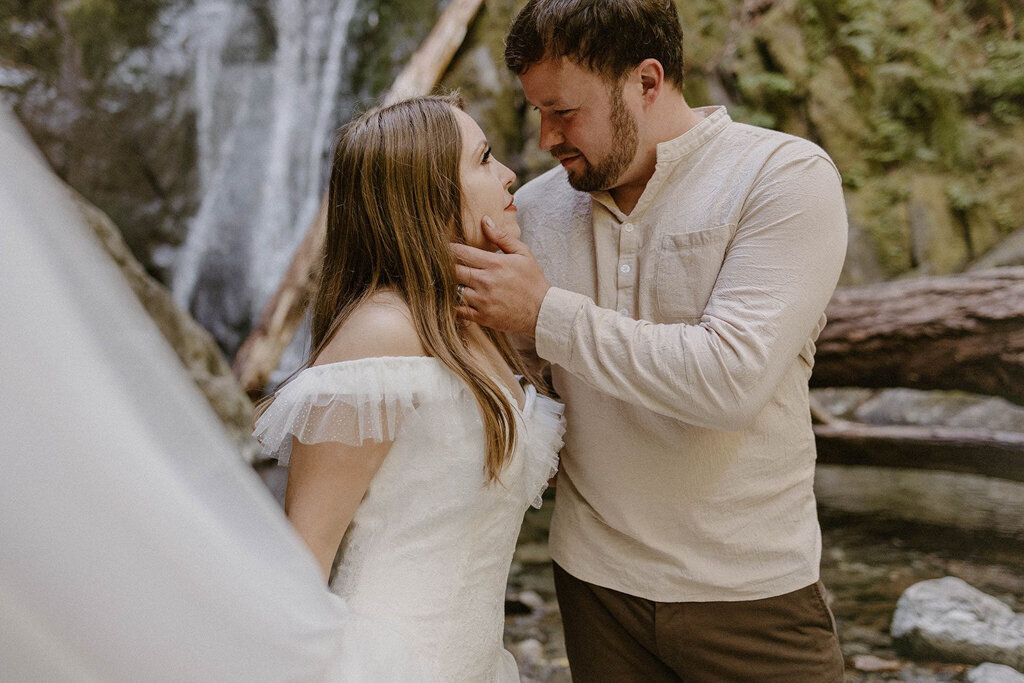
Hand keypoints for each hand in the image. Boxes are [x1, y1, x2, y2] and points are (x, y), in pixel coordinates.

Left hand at [451, 216, 550, 335]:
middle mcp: (486, 282)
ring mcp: (483, 301)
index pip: (461, 253)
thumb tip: (484, 220)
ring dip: (447, 285)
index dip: (448, 249)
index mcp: (495, 264)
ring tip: (443, 280)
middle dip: (443, 266)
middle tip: (437, 263)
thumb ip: (502, 237)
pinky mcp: (482, 317)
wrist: (542, 311)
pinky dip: (452, 304)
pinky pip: (458, 311)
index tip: (442, 247)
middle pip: (452, 271)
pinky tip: (451, 298)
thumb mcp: (523, 253)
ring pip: (453, 290)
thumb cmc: (532, 280)